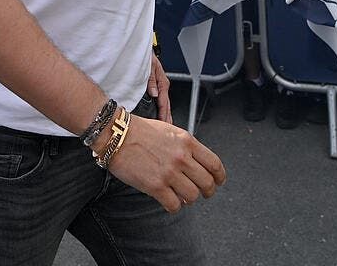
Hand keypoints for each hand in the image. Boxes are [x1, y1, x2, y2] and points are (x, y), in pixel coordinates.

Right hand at [106, 116, 225, 212]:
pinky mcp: (155, 186)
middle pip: (207, 182)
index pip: (214, 163)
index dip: (220, 176)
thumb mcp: (170, 131)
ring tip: (183, 197)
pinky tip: (170, 202)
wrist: (117, 134)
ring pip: (192, 196)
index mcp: (187, 141)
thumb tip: (196, 162)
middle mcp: (181, 157)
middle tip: (204, 194)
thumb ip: (185, 146)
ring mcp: (169, 172)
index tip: (219, 181)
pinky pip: (174, 205)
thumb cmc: (141, 131)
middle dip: (208, 191)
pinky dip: (174, 207)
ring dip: (189, 199)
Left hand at [146, 55, 171, 124]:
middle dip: (167, 119)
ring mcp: (160, 87)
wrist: (142, 51)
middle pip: (167, 106)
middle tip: (167, 133)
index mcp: (162, 82)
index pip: (164, 102)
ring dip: (165, 116)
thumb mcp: (149, 66)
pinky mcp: (156, 88)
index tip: (162, 124)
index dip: (163, 114)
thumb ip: (152, 80)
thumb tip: (154, 93)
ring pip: (165, 105)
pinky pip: (161, 102)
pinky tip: (160, 117)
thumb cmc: (146, 57)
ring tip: (166, 129)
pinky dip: (162, 111)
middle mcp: (162, 86)